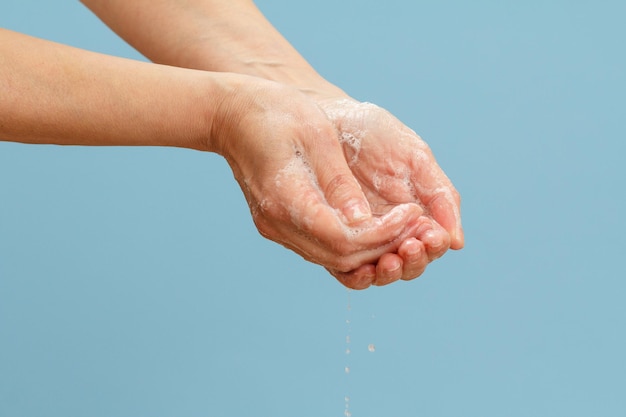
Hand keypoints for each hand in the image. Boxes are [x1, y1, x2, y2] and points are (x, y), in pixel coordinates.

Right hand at [210, 76, 424, 282]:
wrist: (235, 116)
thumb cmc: (277, 114)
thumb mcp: (315, 136)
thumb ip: (339, 183)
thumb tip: (365, 221)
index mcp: (285, 199)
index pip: (342, 238)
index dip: (383, 233)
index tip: (413, 213)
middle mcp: (278, 223)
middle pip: (340, 257)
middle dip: (384, 245)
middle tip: (415, 223)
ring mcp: (277, 228)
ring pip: (333, 259)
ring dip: (372, 249)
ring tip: (402, 227)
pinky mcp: (281, 226)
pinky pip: (322, 248)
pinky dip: (353, 244)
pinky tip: (376, 227)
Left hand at [318, 98, 463, 287]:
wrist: (325, 119)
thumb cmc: (373, 134)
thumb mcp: (414, 157)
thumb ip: (440, 196)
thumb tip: (457, 242)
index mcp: (416, 213)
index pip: (431, 244)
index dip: (433, 246)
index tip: (429, 237)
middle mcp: (390, 231)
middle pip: (409, 264)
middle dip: (413, 261)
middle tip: (408, 247)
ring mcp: (362, 237)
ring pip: (380, 272)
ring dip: (388, 272)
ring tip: (388, 260)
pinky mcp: (333, 240)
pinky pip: (345, 270)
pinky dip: (356, 276)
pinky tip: (360, 269)